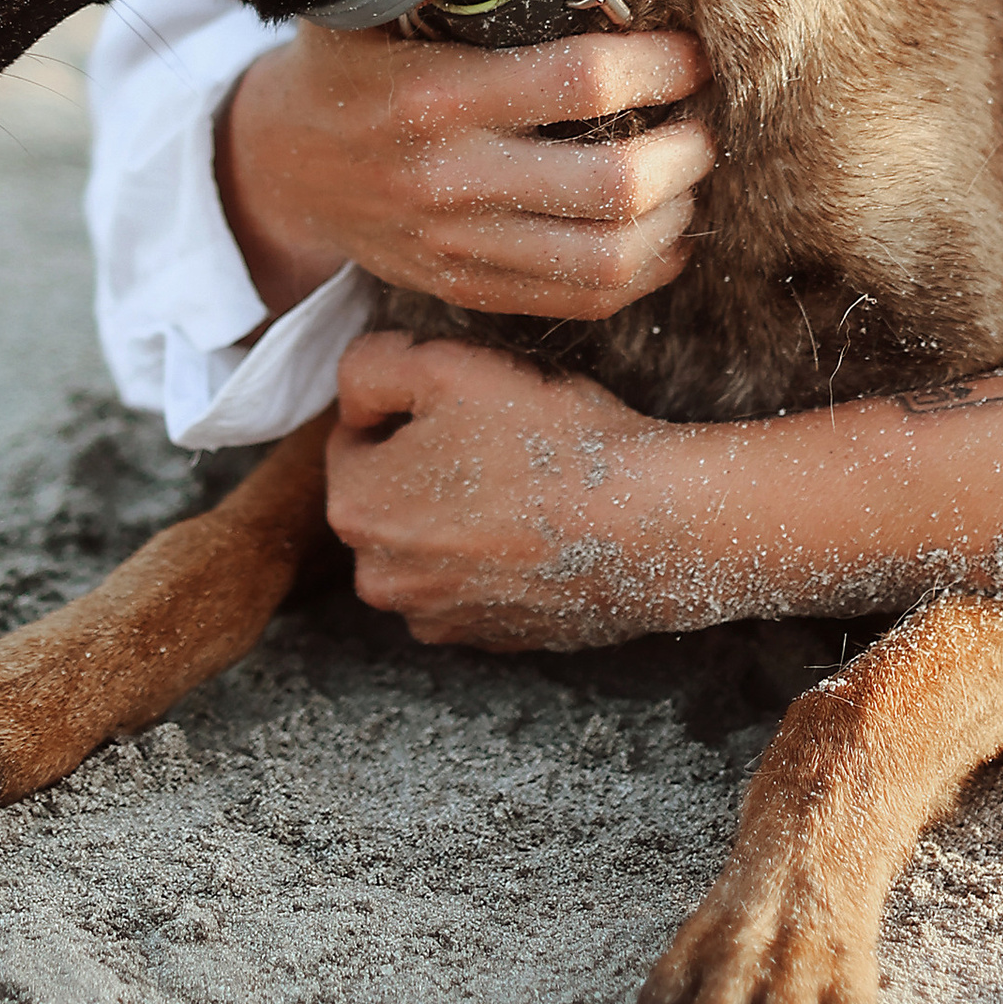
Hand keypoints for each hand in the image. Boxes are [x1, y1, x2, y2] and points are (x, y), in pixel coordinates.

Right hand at [215, 18, 711, 320]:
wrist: (280, 169)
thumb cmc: (345, 65)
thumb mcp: (372, 4)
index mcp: (437, 95)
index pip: (583, 83)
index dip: (659, 66)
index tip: (691, 51)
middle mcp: (453, 179)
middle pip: (616, 184)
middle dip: (688, 149)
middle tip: (709, 116)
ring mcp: (462, 247)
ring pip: (610, 258)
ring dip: (678, 215)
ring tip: (694, 171)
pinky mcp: (469, 289)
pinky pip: (581, 300)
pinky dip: (645, 271)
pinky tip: (668, 232)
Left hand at [327, 333, 705, 648]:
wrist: (650, 524)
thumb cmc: (547, 439)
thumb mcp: (444, 364)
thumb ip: (369, 367)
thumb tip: (353, 400)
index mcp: (355, 509)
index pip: (355, 437)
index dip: (407, 406)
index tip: (462, 403)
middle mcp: (381, 579)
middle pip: (389, 493)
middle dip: (428, 463)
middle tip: (496, 436)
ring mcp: (438, 617)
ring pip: (429, 541)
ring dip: (458, 513)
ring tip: (523, 481)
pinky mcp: (491, 639)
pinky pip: (473, 581)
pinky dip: (495, 556)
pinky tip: (540, 526)